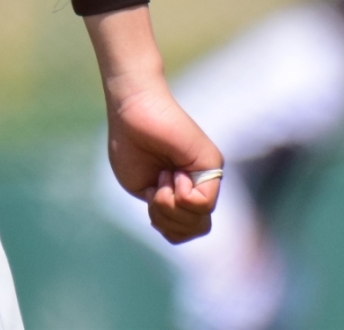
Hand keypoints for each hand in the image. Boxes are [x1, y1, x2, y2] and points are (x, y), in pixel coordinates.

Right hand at [86, 7, 222, 243]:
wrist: (131, 112)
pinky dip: (180, 193)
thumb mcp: (146, 191)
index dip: (164, 225)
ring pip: (200, 221)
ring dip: (171, 206)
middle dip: (168, 219)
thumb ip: (166, 212)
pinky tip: (173, 171)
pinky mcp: (213, 164)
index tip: (150, 197)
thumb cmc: (131, 146)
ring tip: (164, 176)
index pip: (184, 231)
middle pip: (196, 230)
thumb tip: (187, 223)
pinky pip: (202, 203)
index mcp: (184, 193)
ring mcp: (208, 175)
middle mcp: (201, 185)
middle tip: (157, 189)